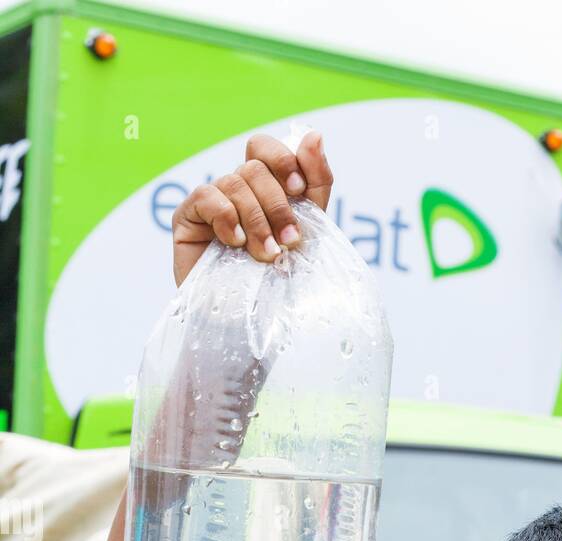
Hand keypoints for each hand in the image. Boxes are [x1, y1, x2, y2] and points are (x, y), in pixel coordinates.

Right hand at [171, 129, 332, 286]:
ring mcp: (210, 204)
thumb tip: (314, 134)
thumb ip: (315, 183)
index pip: (264, 148)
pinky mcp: (187, 220)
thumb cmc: (282, 284)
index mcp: (262, 189)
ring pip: (233, 182)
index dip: (283, 160)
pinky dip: (226, 217)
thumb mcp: (310, 230)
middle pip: (253, 167)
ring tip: (266, 255)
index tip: (299, 192)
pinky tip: (235, 244)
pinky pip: (206, 197)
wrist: (252, 326)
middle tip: (289, 243)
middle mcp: (235, 192)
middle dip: (277, 205)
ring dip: (257, 221)